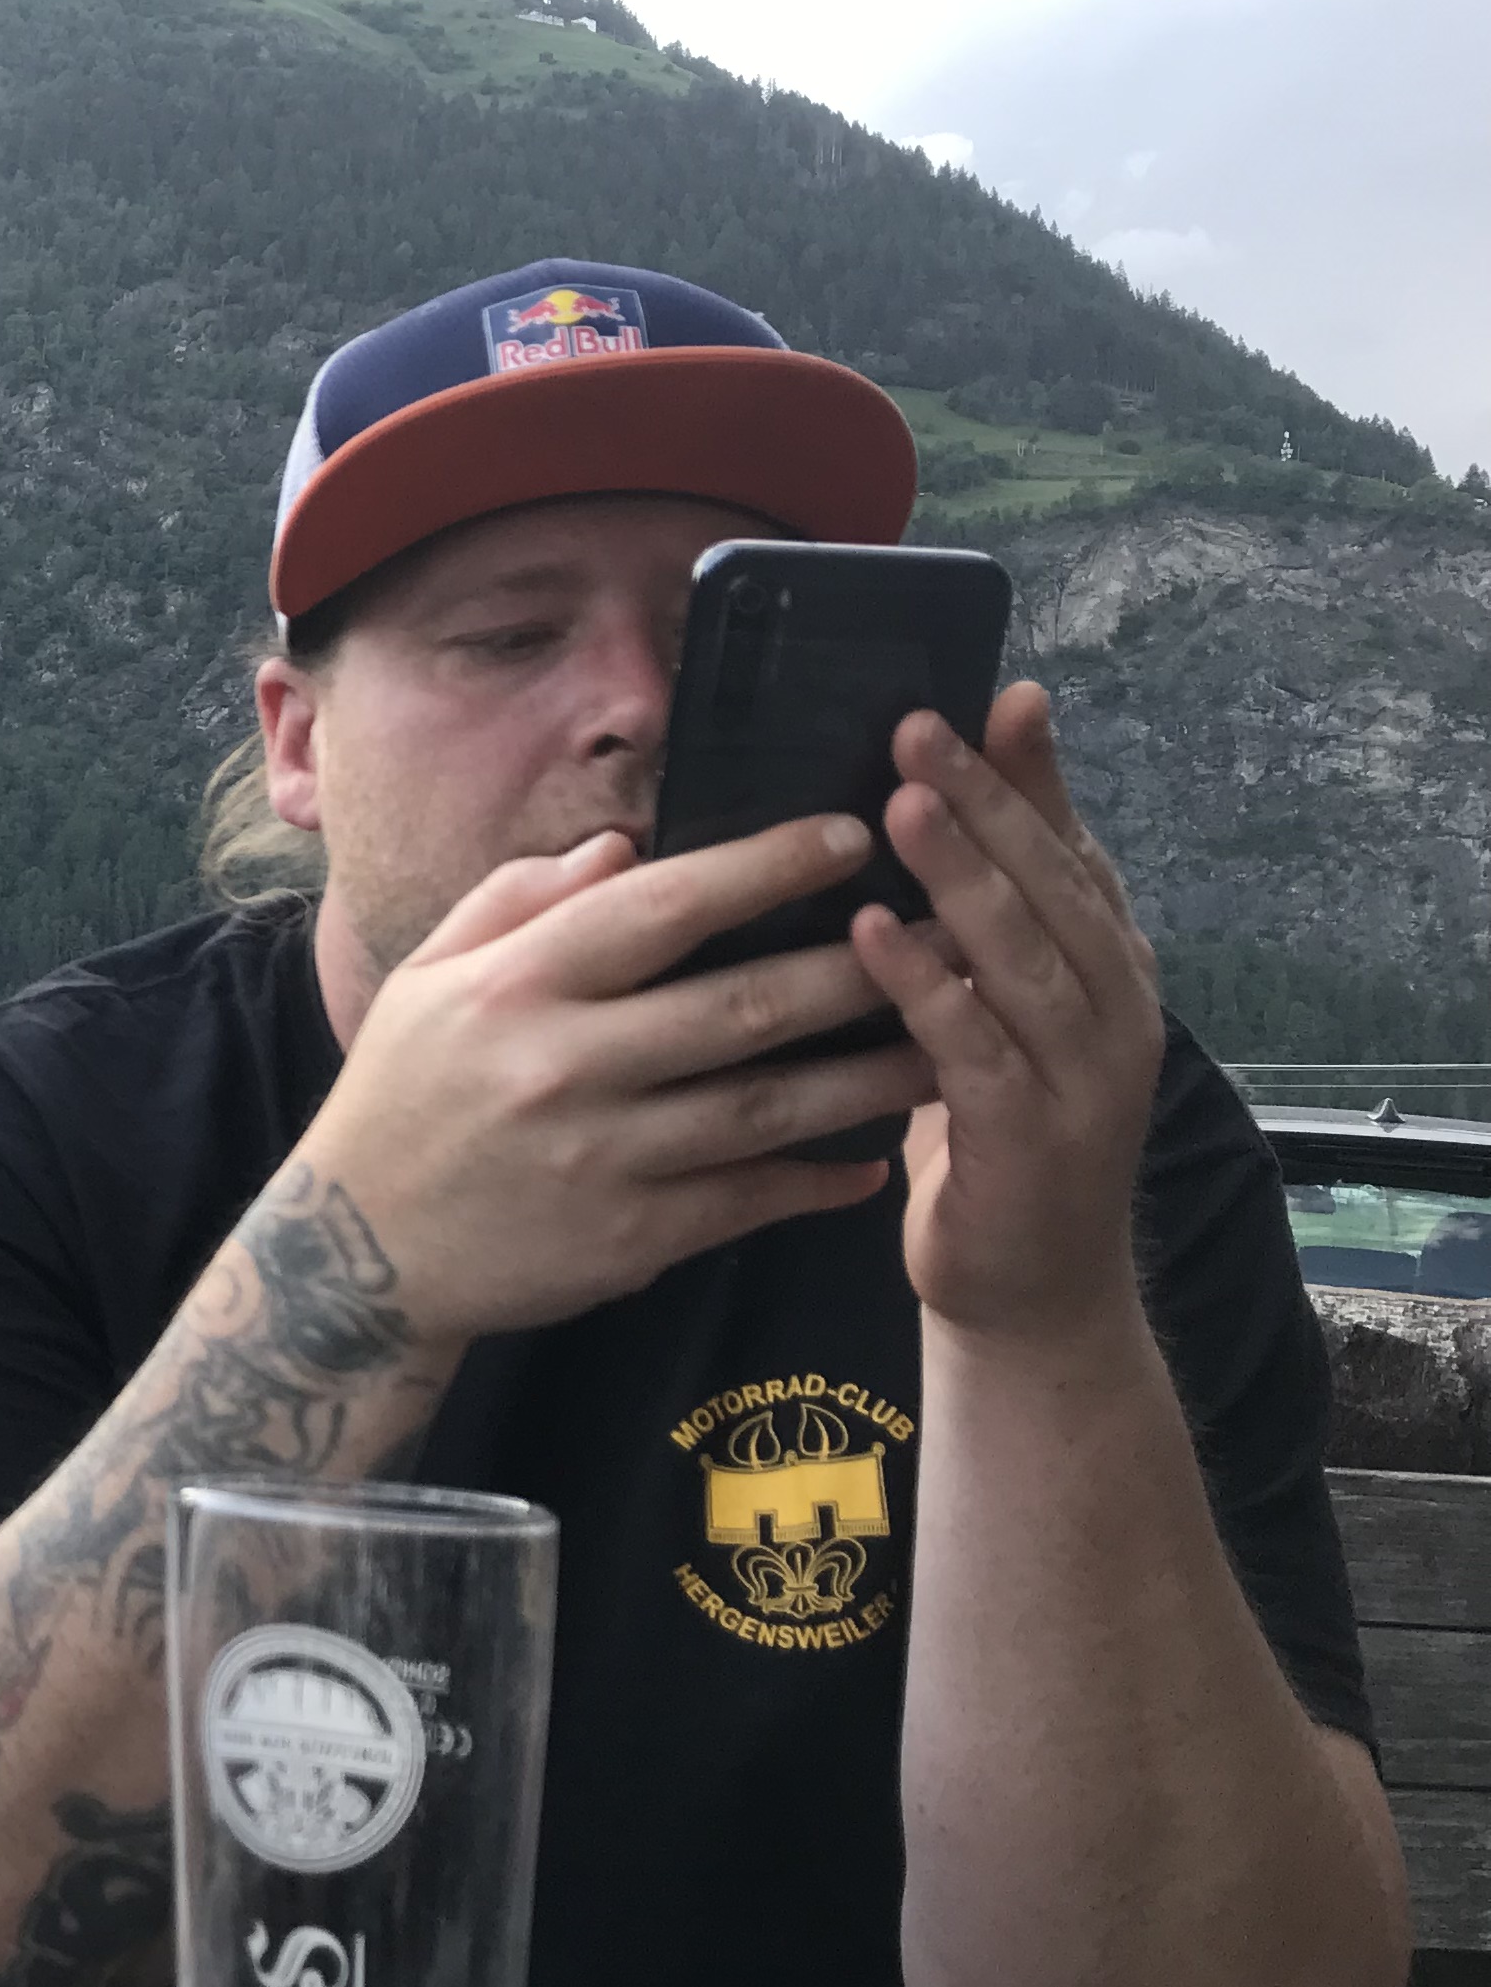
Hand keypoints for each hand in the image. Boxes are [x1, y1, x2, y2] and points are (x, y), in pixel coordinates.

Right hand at [302, 816, 941, 1348]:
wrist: (352, 1262)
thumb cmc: (398, 1100)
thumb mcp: (425, 981)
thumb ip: (518, 901)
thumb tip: (625, 848)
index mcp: (516, 988)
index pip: (661, 908)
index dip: (764, 867)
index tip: (851, 834)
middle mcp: (564, 1067)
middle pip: (742, 1006)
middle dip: (860, 966)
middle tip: (953, 931)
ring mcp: (603, 1160)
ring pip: (769, 1108)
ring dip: (871, 1076)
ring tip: (953, 1041)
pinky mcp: (630, 1241)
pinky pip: (750, 1200)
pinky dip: (819, 1182)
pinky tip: (875, 1162)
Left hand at [853, 683, 1164, 1342]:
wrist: (1028, 1292)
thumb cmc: (991, 1135)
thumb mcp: (992, 1013)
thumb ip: (973, 929)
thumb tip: (915, 816)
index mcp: (1104, 970)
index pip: (1072, 851)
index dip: (1037, 776)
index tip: (1002, 694)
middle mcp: (1113, 1010)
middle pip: (1052, 883)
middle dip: (987, 799)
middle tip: (919, 723)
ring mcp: (1082, 1075)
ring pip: (1023, 953)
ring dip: (961, 872)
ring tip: (899, 801)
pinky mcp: (1030, 1138)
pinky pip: (974, 1046)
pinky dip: (927, 984)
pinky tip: (873, 932)